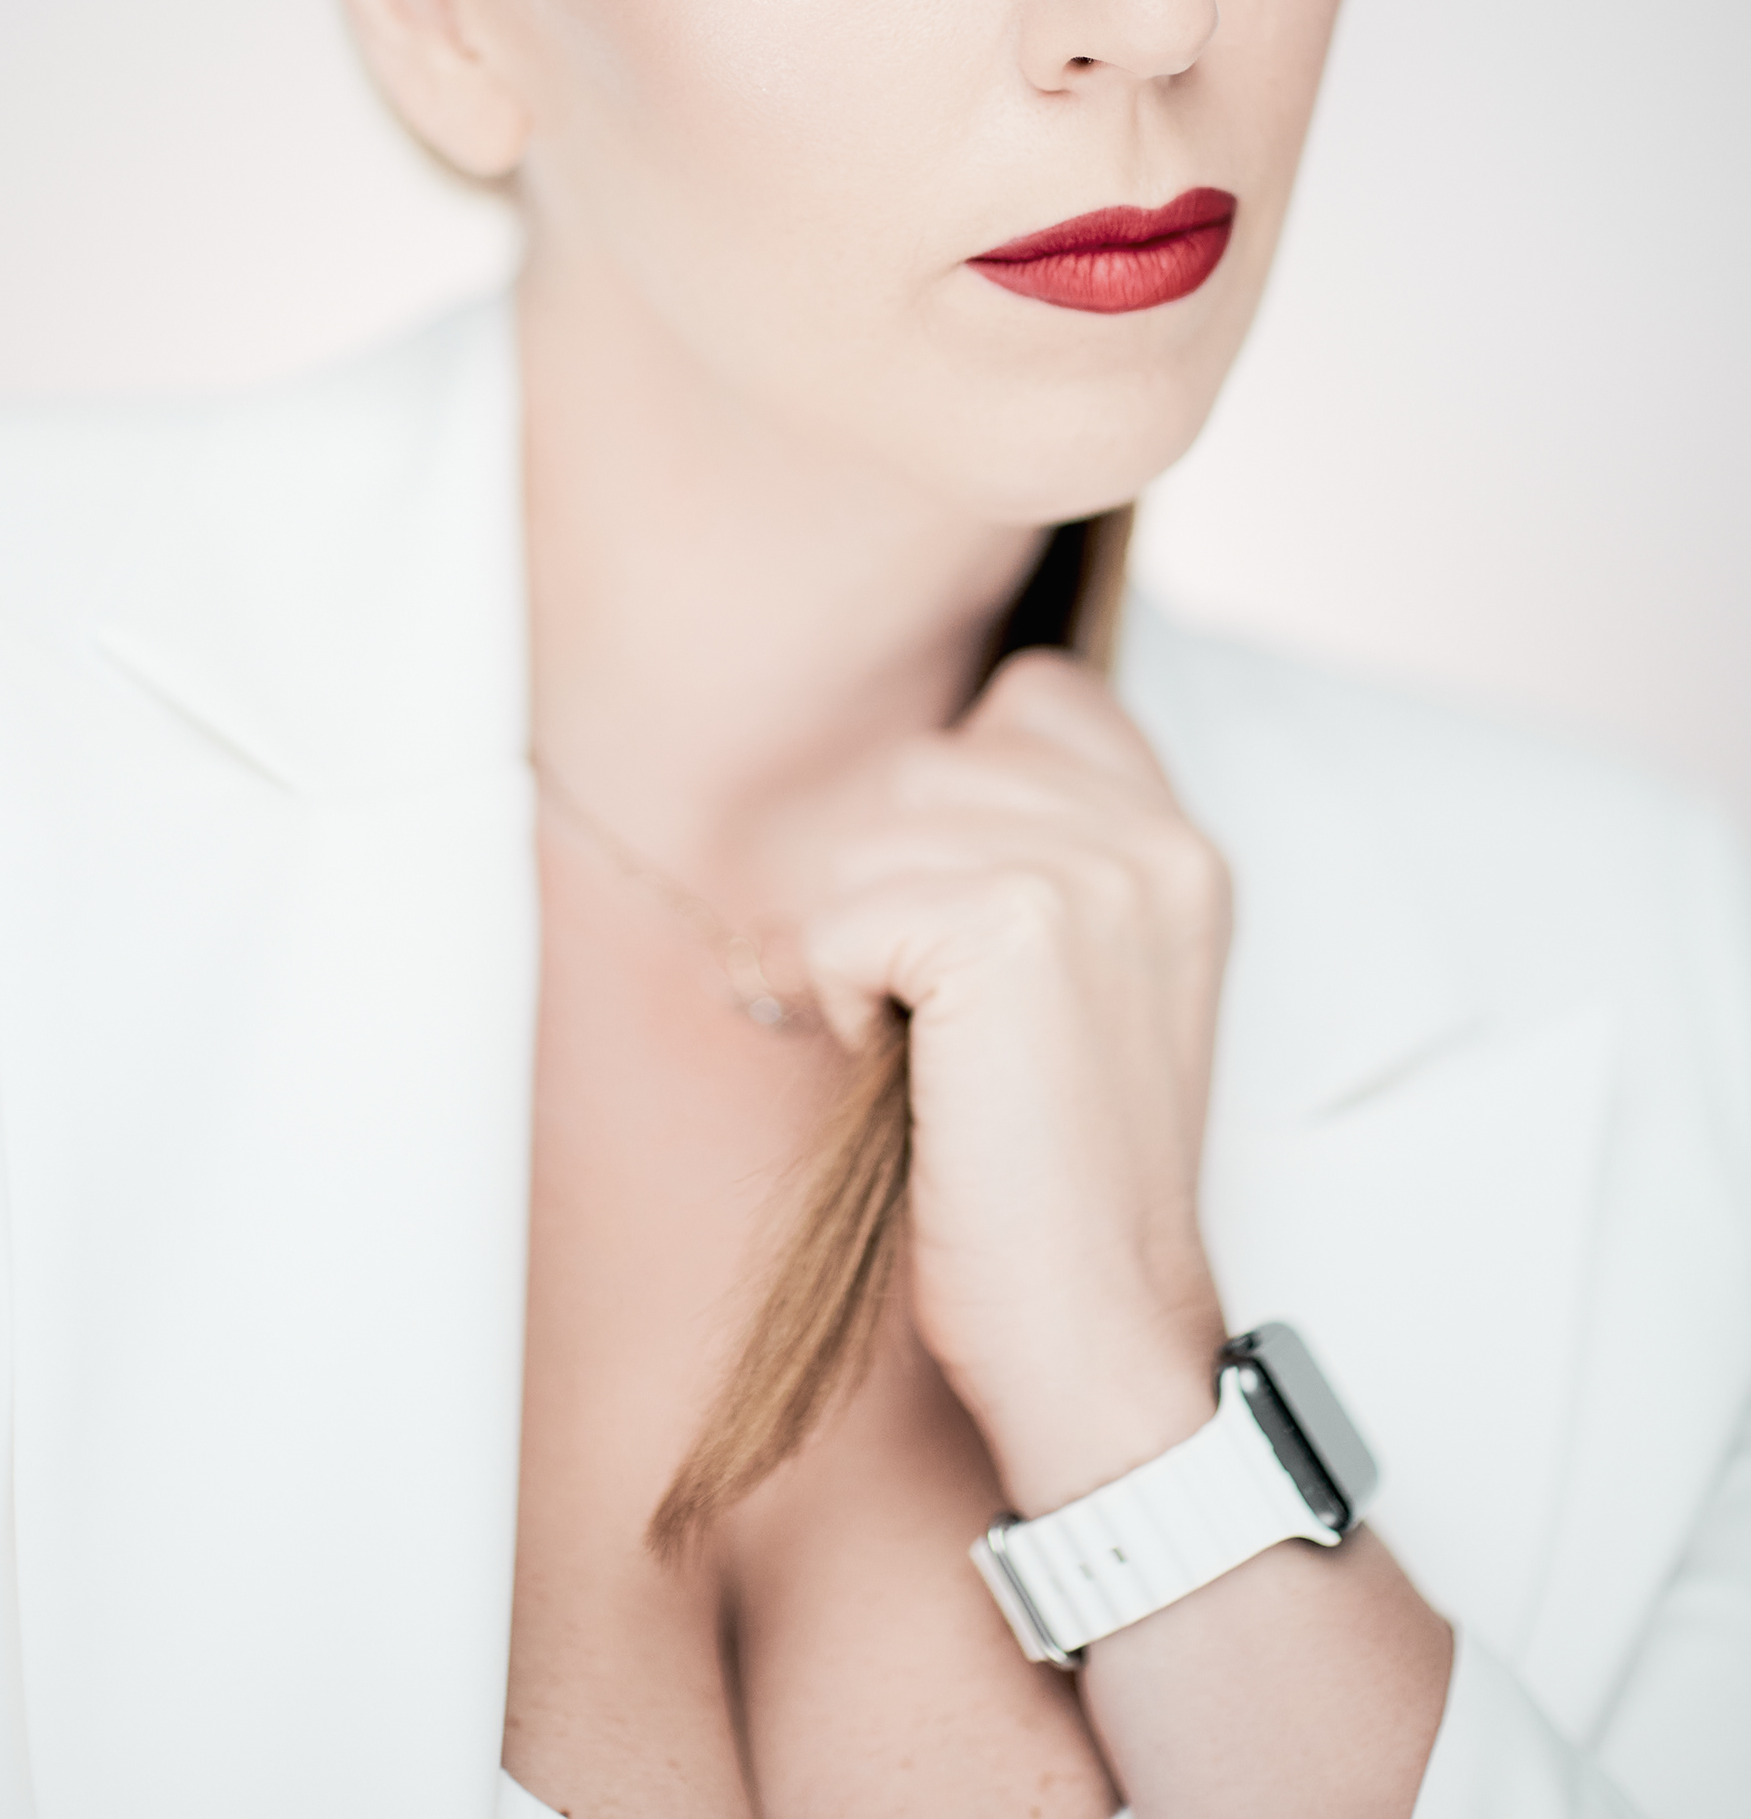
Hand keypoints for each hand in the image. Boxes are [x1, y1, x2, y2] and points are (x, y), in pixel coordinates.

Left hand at [798, 647, 1231, 1514]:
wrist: (1097, 1326)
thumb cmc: (1062, 1169)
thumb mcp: (1096, 974)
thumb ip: (1043, 851)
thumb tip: (896, 780)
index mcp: (1183, 841)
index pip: (1032, 696)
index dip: (963, 799)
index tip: (969, 928)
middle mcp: (1153, 837)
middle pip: (924, 766)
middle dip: (893, 886)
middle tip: (949, 1019)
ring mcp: (1087, 874)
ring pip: (870, 834)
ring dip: (863, 942)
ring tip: (938, 1048)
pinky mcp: (1007, 928)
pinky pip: (839, 912)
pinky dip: (841, 996)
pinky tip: (910, 1073)